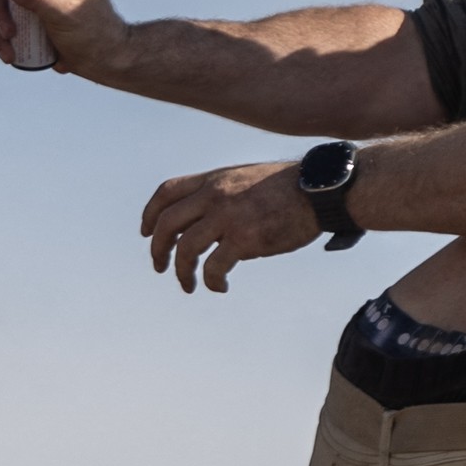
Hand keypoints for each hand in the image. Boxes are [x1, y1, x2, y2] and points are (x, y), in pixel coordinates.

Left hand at [141, 162, 317, 292]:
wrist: (319, 190)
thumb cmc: (290, 188)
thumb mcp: (246, 178)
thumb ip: (224, 193)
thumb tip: (211, 218)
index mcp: (213, 179)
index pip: (166, 192)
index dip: (150, 214)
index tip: (146, 232)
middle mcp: (214, 195)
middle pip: (167, 224)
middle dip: (157, 249)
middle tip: (159, 266)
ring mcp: (227, 217)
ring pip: (185, 249)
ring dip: (180, 271)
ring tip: (187, 284)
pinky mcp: (244, 239)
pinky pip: (213, 267)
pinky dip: (210, 282)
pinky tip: (220, 287)